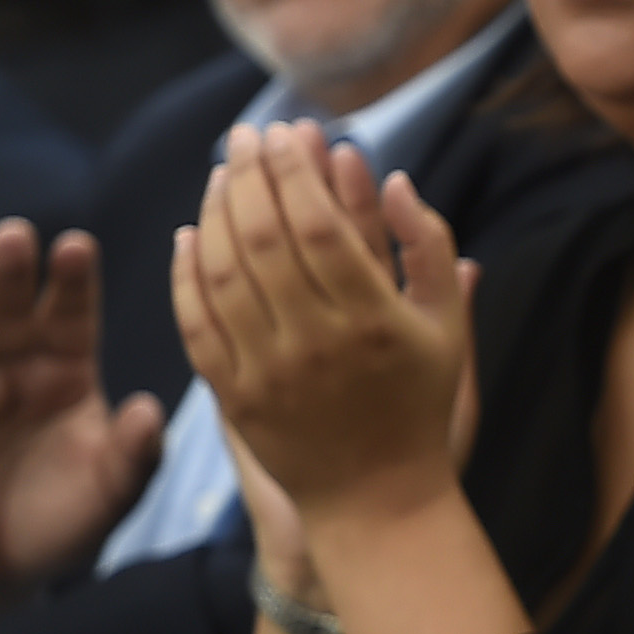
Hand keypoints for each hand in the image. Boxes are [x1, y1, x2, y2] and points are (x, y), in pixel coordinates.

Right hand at [0, 219, 169, 633]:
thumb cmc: (62, 522)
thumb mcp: (112, 494)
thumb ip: (134, 454)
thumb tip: (150, 411)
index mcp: (68, 369)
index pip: (72, 313)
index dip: (72, 280)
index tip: (76, 246)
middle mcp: (13, 365)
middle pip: (11, 308)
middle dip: (12, 272)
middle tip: (14, 236)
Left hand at [170, 126, 479, 542]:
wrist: (376, 500)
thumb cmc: (418, 405)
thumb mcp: (448, 328)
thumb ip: (431, 247)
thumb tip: (394, 178)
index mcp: (374, 320)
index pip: (322, 224)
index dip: (296, 171)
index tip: (283, 134)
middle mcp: (316, 342)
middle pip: (265, 237)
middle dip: (251, 175)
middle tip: (244, 136)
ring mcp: (267, 371)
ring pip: (223, 273)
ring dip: (215, 213)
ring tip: (221, 174)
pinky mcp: (232, 396)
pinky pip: (197, 323)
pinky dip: (185, 273)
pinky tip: (189, 235)